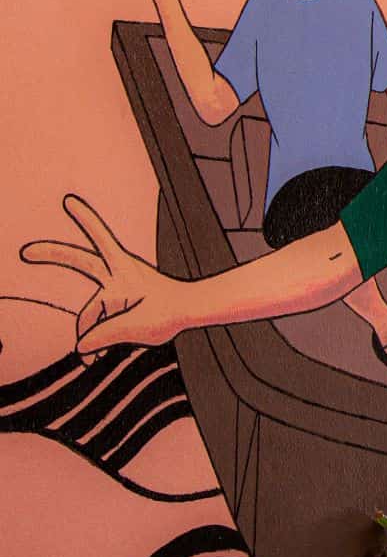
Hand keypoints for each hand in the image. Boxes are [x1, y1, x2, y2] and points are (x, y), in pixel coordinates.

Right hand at [20, 194, 185, 352]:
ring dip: (92, 332)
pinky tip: (98, 355)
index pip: (102, 241)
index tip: (69, 201)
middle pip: (81, 262)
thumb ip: (105, 335)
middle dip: (54, 254)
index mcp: (123, 270)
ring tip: (102, 354)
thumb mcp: (137, 326)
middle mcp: (117, 275)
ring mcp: (116, 287)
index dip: (86, 220)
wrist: (189, 311)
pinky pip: (98, 318)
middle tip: (27, 251)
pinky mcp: (118, 299)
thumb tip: (82, 345)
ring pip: (92, 312)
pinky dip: (96, 335)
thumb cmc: (169, 312)